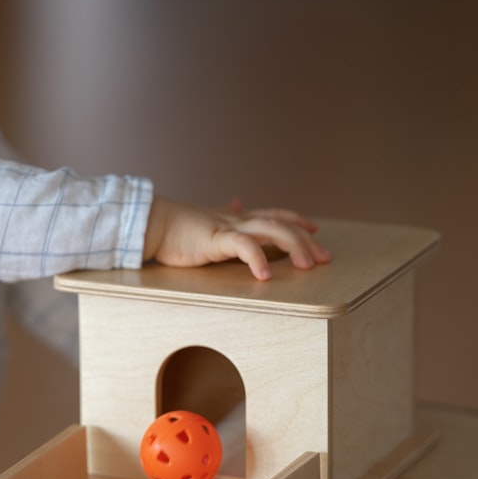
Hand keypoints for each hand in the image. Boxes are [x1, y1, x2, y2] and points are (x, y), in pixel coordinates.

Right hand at [142, 195, 330, 279]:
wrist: (153, 224)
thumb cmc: (176, 228)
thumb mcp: (206, 222)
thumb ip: (224, 216)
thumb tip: (235, 202)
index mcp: (236, 218)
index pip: (274, 214)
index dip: (296, 219)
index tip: (315, 229)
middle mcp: (238, 220)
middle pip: (282, 224)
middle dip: (306, 240)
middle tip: (324, 258)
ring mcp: (229, 228)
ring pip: (272, 230)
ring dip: (293, 247)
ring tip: (307, 266)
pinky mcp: (216, 239)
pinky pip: (243, 246)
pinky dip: (257, 260)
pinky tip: (265, 276)